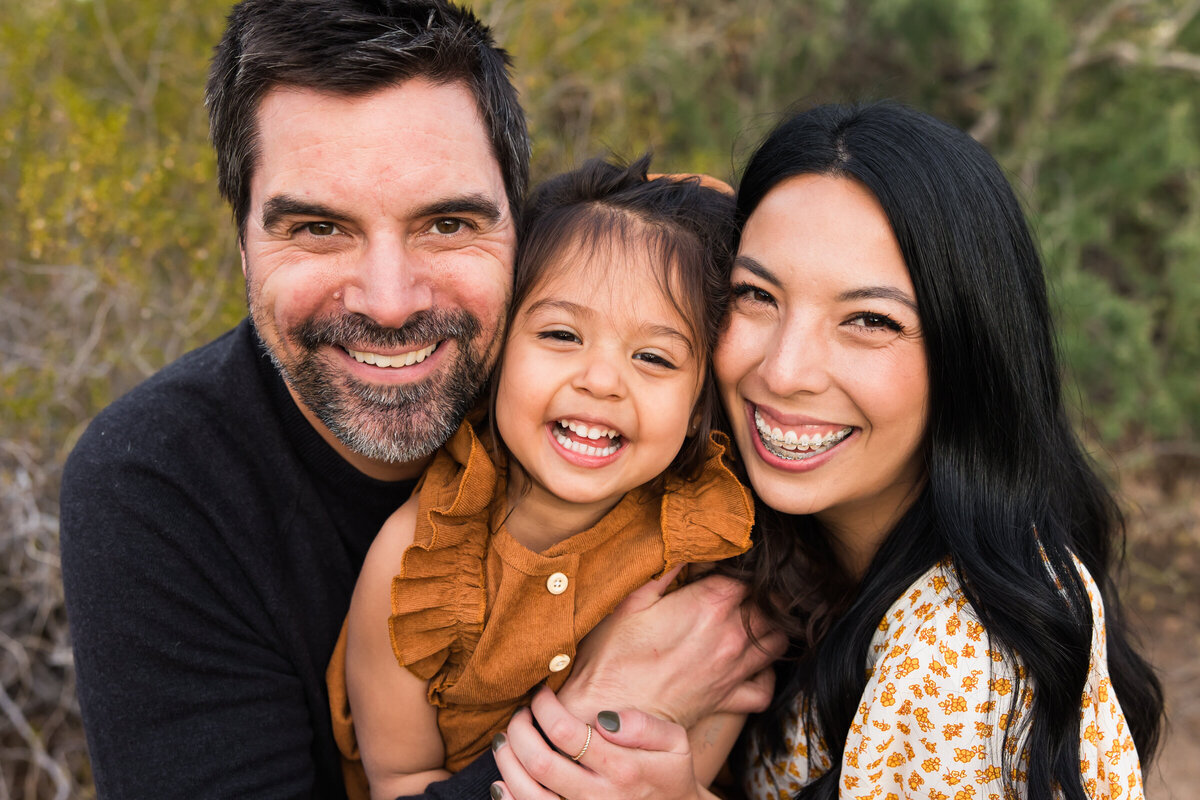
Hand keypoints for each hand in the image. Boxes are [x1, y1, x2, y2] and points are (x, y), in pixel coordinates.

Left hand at [491, 687, 709, 799]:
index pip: (565, 732)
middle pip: (539, 762)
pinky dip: (509, 799)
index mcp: (622, 768)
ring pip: (529, 795)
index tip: (540, 694)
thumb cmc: (671, 777)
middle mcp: (599, 797)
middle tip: (519, 714)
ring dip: (507, 763)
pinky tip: (502, 781)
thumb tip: (602, 717)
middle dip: (519, 730)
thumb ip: (643, 725)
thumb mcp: (675, 744)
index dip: (543, 707)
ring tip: (504, 741)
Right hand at [557, 569, 784, 727]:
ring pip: (777, 641)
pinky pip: (765, 688)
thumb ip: (664, 571)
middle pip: (771, 605)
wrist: (609, 711)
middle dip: (761, 595)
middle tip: (740, 593)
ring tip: (752, 622)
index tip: (721, 572)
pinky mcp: (728, 699)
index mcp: (709, 605)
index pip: (746, 576)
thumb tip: (683, 549)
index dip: (737, 570)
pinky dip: (765, 675)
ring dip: (770, 628)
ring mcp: (733, 670)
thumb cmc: (613, 656)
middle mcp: (730, 635)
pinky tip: (753, 665)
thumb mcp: (631, 601)